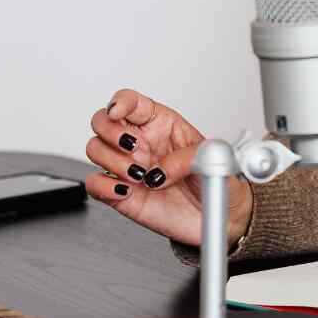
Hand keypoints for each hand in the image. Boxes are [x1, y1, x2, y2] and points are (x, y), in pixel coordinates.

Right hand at [84, 88, 253, 248]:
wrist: (222, 215)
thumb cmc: (215, 178)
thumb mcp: (210, 158)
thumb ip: (185, 159)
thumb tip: (158, 172)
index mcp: (160, 124)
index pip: (131, 102)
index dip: (120, 102)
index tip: (118, 111)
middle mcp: (140, 142)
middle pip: (102, 121)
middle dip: (111, 132)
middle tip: (134, 148)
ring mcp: (128, 166)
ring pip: (95, 149)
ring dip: (112, 160)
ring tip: (139, 175)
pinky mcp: (121, 193)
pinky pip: (94, 184)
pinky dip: (103, 186)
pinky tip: (124, 190)